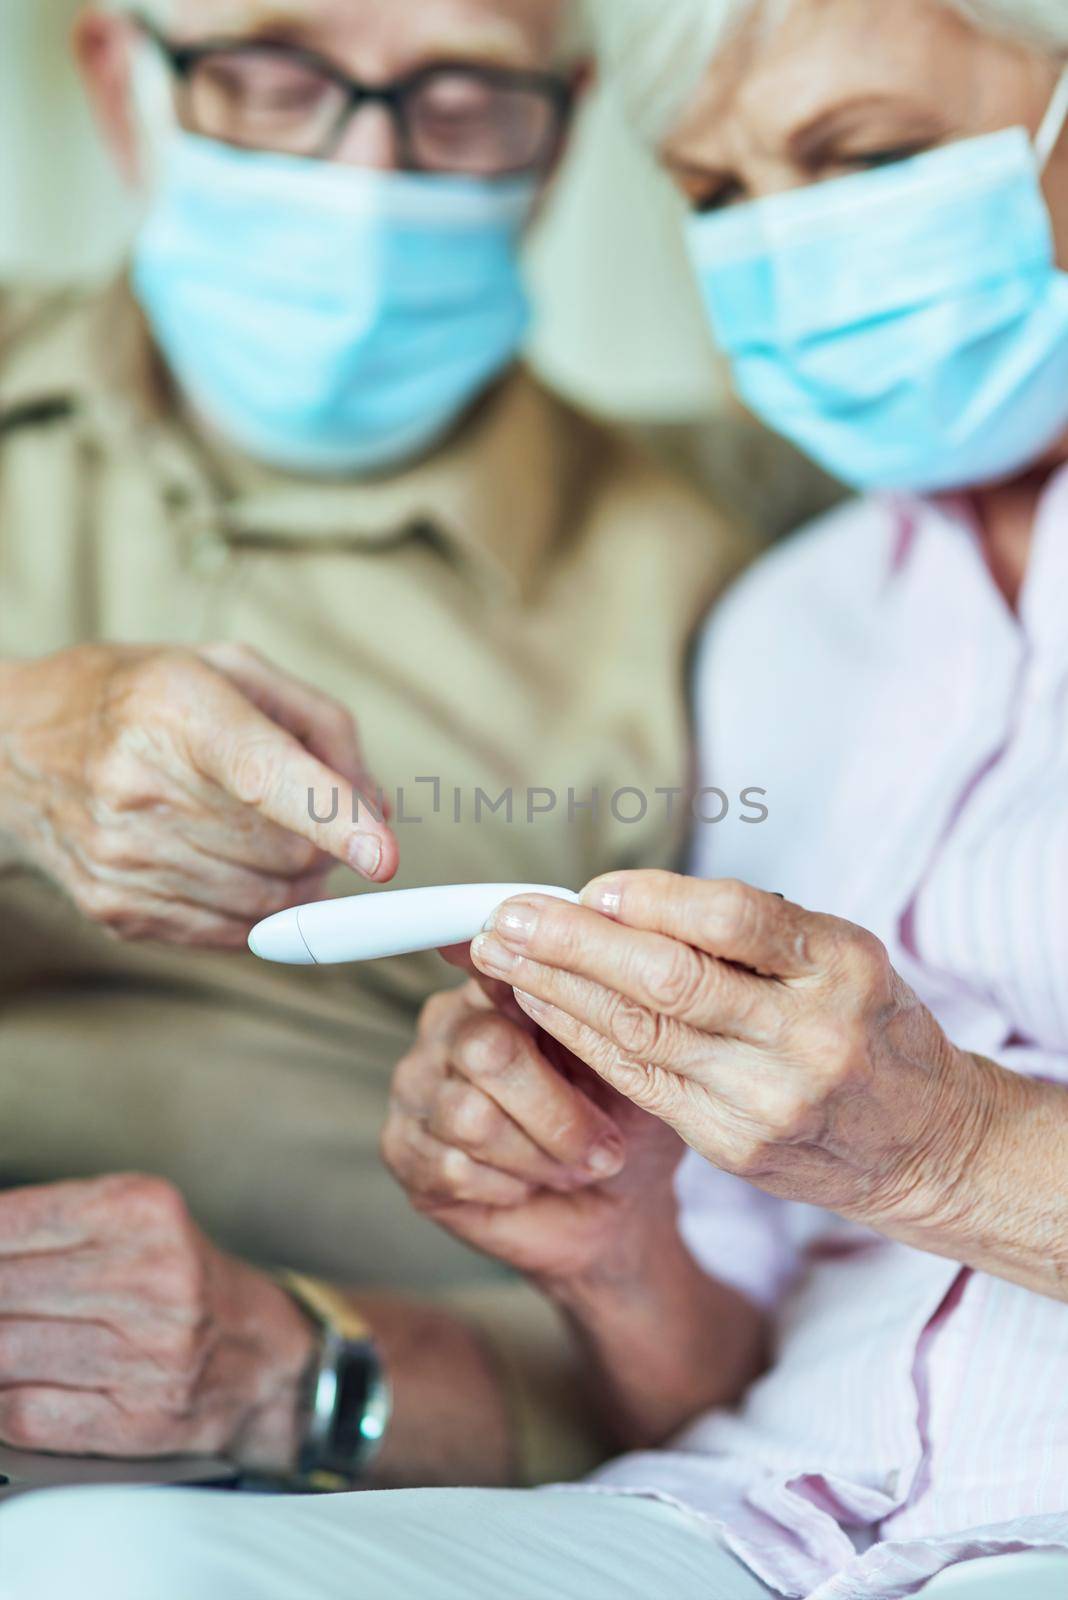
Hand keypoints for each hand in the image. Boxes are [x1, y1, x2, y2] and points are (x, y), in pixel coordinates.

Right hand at [0, 642, 397, 946]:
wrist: (12, 746)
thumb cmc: (141, 697)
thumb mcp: (229, 670)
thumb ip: (320, 726)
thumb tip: (377, 807)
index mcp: (177, 709)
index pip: (267, 776)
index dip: (333, 818)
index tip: (384, 855)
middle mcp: (139, 785)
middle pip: (285, 851)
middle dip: (324, 843)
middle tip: (310, 816)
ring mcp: (121, 856)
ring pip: (267, 901)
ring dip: (297, 881)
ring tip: (271, 838)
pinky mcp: (113, 908)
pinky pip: (229, 932)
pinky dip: (260, 910)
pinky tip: (238, 867)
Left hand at [0, 1175, 314, 1469]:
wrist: (267, 1357)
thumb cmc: (182, 1282)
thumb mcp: (132, 1220)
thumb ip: (46, 1224)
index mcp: (143, 1211)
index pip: (9, 1222)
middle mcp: (152, 1277)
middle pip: (2, 1288)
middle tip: (1, 1303)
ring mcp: (148, 1352)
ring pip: (4, 1351)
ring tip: (8, 1335)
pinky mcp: (137, 1418)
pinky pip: (24, 1411)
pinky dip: (0, 1401)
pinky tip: (10, 1383)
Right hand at [381, 979, 684, 1288]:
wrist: (613, 1208)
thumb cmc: (625, 1124)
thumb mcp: (635, 1064)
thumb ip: (607, 1009)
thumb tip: (600, 950)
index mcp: (503, 986)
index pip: (496, 962)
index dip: (519, 976)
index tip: (544, 998)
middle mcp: (449, 1024)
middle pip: (487, 1049)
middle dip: (558, 1113)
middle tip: (604, 1147)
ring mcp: (417, 1083)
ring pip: (471, 1117)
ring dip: (539, 1156)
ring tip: (572, 1168)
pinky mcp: (402, 1146)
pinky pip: (453, 1168)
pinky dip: (510, 1187)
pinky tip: (529, 1183)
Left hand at [469, 873, 994, 1239]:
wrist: (922, 1142)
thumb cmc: (870, 1025)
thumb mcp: (841, 955)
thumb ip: (750, 928)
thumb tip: (618, 898)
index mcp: (841, 966)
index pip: (733, 919)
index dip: (649, 899)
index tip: (587, 887)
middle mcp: (808, 1034)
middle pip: (670, 980)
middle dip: (573, 944)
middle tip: (507, 916)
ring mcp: (769, 1097)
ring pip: (641, 1034)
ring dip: (556, 989)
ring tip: (500, 954)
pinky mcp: (733, 1144)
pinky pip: (639, 1082)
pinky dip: (581, 1038)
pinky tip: (539, 1006)